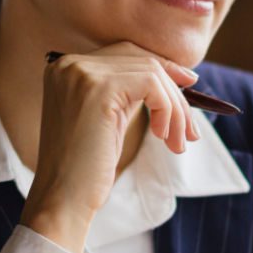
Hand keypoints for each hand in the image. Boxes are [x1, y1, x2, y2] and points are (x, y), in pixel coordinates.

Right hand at [20, 43, 200, 252]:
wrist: (63, 199)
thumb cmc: (86, 168)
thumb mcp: (108, 118)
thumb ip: (129, 93)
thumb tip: (180, 75)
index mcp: (66, 68)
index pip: (126, 53)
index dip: (162, 67)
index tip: (188, 85)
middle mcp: (70, 64)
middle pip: (141, 59)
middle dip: (174, 92)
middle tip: (189, 130)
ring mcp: (82, 73)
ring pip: (151, 72)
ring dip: (175, 108)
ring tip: (177, 142)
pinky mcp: (98, 88)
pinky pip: (152, 84)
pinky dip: (167, 109)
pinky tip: (161, 135)